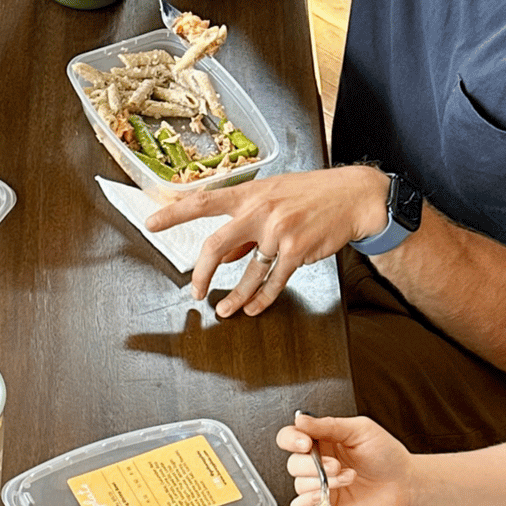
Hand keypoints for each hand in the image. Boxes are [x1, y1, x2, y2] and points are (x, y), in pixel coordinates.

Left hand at [147, 166, 388, 312]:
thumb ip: (245, 227)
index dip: (174, 212)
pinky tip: (253, 308)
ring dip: (233, 298)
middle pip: (215, 245)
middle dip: (201, 274)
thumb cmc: (311, 195)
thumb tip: (223, 256)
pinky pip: (272, 282)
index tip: (151, 223)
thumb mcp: (274, 199)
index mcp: (251, 194)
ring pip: (246, 273)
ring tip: (223, 311)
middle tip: (195, 292)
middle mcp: (261, 210)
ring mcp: (279, 231)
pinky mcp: (296, 250)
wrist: (354, 196)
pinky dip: (261, 299)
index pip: (204, 200)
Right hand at [276, 412, 413, 505]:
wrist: (404, 485)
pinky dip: (307, 501)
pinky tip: (325, 495)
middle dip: (313, 465)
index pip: (290, 437)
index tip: (306, 442)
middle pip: (292, 463)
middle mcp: (318, 463)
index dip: (291, 440)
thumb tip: (301, 420)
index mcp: (323, 441)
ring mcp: (319, 486)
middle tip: (336, 464)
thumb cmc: (387, 456)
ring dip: (323, 481)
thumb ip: (328, 425)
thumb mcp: (360, 430)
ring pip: (298, 484)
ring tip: (348, 478)